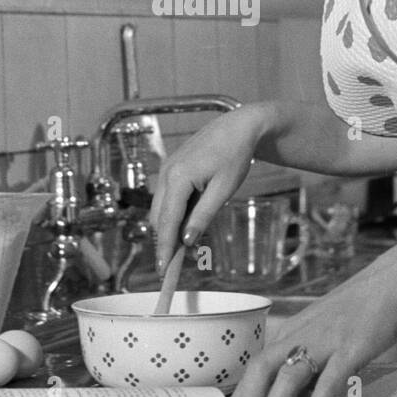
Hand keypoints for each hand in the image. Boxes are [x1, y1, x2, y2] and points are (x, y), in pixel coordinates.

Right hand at [149, 105, 268, 266]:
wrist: (238, 126)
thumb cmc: (235, 156)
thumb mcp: (223, 190)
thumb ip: (203, 216)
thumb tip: (187, 241)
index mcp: (178, 178)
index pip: (166, 221)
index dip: (164, 247)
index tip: (163, 270)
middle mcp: (166, 174)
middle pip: (158, 218)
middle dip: (166, 241)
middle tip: (181, 263)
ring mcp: (167, 170)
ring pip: (160, 209)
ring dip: (171, 228)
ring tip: (191, 246)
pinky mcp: (172, 169)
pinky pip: (167, 198)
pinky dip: (175, 215)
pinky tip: (191, 224)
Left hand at [212, 250, 396, 396]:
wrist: (393, 280)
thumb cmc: (360, 309)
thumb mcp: (323, 333)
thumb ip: (307, 366)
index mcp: (292, 332)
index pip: (255, 367)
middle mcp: (301, 335)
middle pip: (261, 370)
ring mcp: (325, 341)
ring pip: (288, 377)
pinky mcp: (350, 348)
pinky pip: (328, 383)